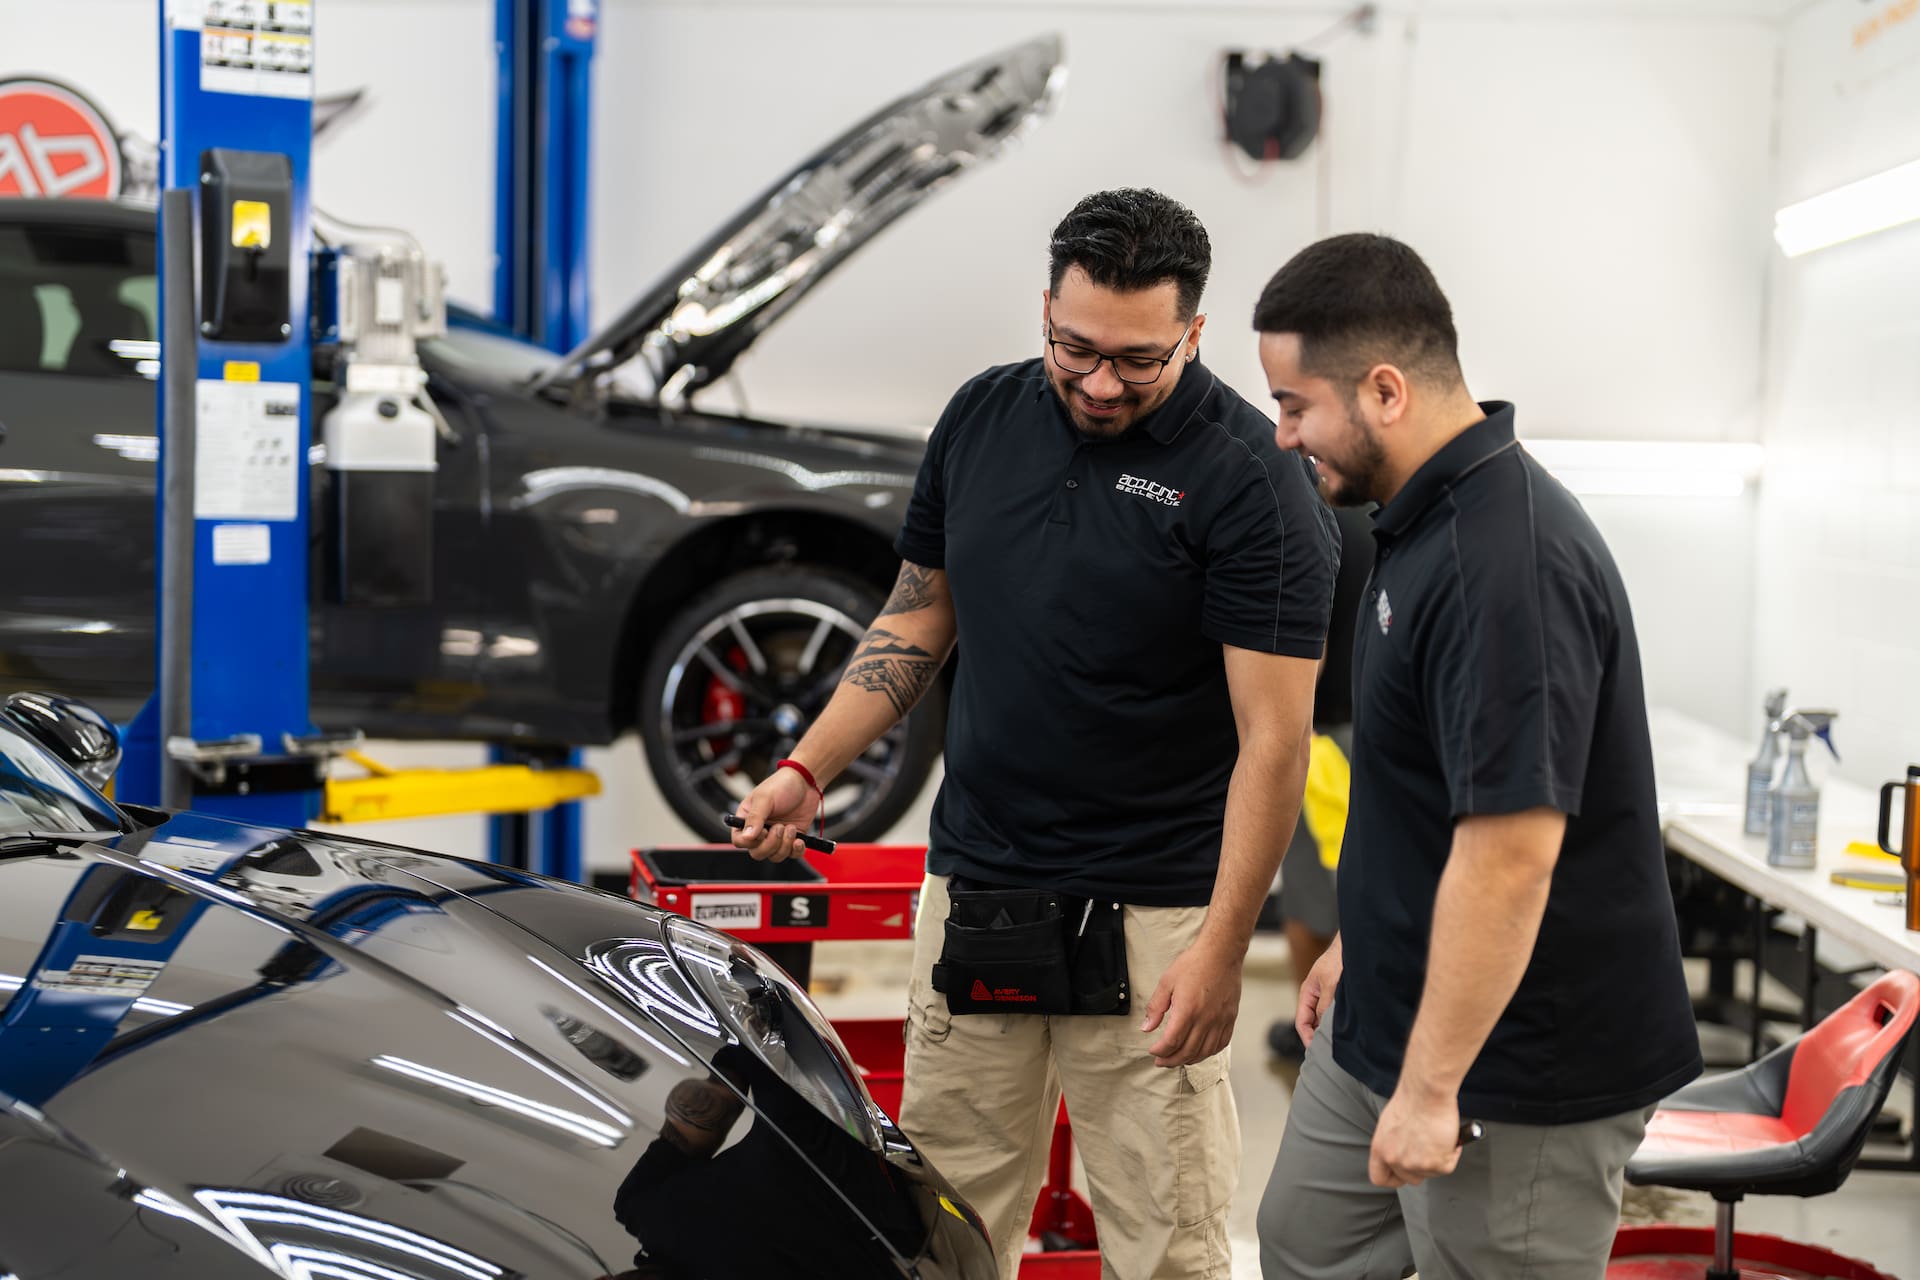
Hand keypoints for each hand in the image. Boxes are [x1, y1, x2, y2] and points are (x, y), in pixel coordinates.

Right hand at [730, 767, 818, 861]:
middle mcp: (760, 830)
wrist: (806, 782)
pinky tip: (800, 839)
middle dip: (771, 845)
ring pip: (775, 856)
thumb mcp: (765, 798)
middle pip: (757, 853)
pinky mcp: (792, 839)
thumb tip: (747, 837)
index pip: (740, 841)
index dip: (750, 841)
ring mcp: (776, 836)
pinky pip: (791, 855)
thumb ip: (755, 818)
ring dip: (784, 845)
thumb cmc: (781, 785)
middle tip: (780, 827)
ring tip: (791, 827)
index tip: (763, 831)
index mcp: (747, 819)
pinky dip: (796, 850)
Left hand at [1141, 936, 1243, 1067]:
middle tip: (1161, 1062)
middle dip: (1171, 1060)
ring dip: (1189, 1060)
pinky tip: (1200, 1052)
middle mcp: (1205, 1019)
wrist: (1221, 954)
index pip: (1172, 1042)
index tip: (1153, 1051)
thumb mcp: (1166, 982)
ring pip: (1204, 1052)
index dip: (1160, 1051)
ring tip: (1178, 1059)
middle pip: (1187, 1051)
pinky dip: (1208, 1052)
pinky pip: (1221, 1043)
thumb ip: (1156, 1007)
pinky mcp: (1230, 1018)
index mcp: (1187, 1010)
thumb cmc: (1194, 964)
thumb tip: (1146, 1028)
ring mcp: (1220, 1020)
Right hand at [1295, 933, 1341, 1048]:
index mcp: (1307, 993)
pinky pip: (1332, 1014)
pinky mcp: (1337, 997)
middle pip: (1311, 1023)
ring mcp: (1326, 997)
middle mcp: (1315, 997)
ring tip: (1337, 1044)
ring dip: (1327, 1030)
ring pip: (1322, 1019)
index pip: (1301, 1021)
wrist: (1352, 946)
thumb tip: (1322, 1024)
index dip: (1306, 1037)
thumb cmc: (1338, 960)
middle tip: (1328, 1052)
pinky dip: (1335, 1023)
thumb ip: (1325, 1004)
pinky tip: (1345, 1030)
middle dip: (1316, 1037)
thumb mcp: (1330, 983)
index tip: (1315, 1049)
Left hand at [1369, 1084, 1461, 1187]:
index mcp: (1380, 1149)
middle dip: (1421, 1167)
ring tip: (1438, 1137)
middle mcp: (1395, 1160)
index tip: (1402, 1175)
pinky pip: (1447, 1166)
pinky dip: (1452, 1153)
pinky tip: (1448, 1137)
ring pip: (1430, 1173)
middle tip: (1429, 1151)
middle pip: (1409, 1179)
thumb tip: (1404, 1149)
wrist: (1426, 1092)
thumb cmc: (1411, 1100)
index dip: (1393, 1178)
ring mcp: (1416, 1164)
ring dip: (1437, 1158)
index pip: (1380, 1178)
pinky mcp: (1436, 1164)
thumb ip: (1393, 1142)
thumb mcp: (1390, 1124)